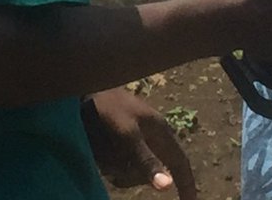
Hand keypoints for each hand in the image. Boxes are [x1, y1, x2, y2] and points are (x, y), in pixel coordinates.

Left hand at [82, 88, 196, 199]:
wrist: (84, 87)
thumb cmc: (108, 106)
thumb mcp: (127, 134)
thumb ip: (146, 159)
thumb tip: (167, 185)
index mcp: (160, 131)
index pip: (181, 163)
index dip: (187, 185)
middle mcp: (151, 136)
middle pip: (153, 171)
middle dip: (136, 175)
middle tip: (114, 169)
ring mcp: (136, 138)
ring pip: (135, 169)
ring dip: (119, 169)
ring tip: (102, 157)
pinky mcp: (121, 141)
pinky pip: (121, 163)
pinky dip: (111, 164)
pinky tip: (99, 156)